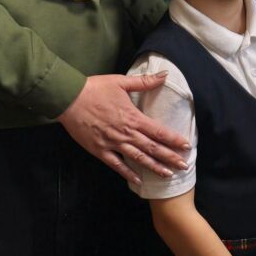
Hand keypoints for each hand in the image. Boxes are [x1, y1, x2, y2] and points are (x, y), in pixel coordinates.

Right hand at [56, 72, 189, 185]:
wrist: (69, 99)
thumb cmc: (95, 88)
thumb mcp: (121, 82)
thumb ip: (144, 81)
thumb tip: (165, 74)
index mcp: (133, 117)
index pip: (158, 131)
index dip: (174, 139)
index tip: (187, 146)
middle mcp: (125, 133)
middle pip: (152, 148)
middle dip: (170, 157)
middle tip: (184, 166)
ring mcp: (112, 143)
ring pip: (138, 159)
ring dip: (154, 167)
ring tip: (168, 175)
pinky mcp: (100, 150)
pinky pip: (116, 165)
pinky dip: (127, 173)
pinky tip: (137, 181)